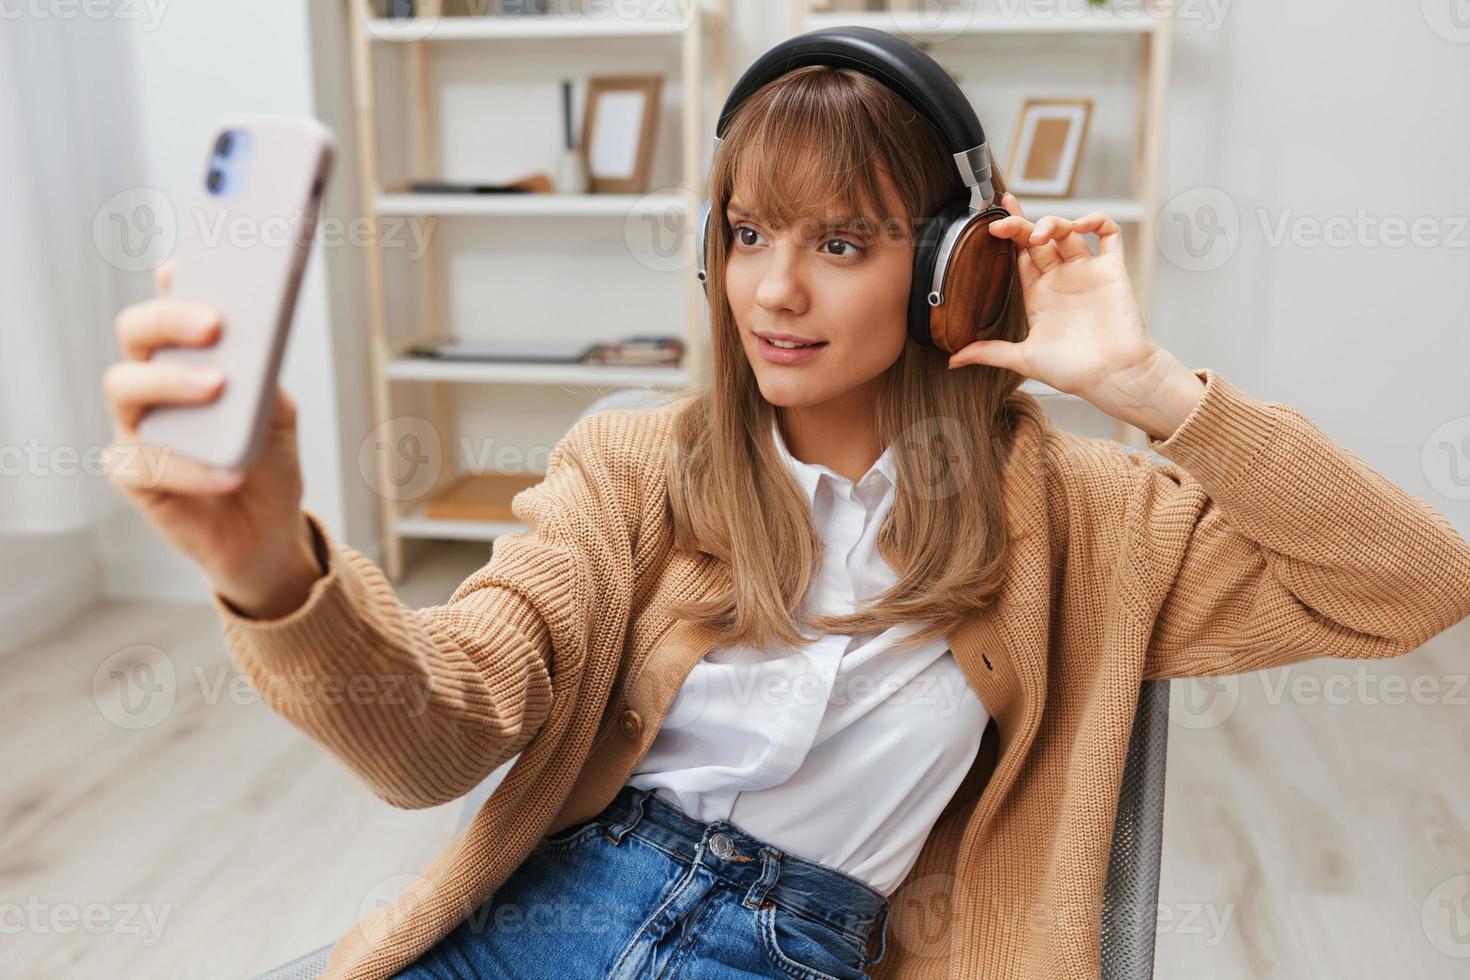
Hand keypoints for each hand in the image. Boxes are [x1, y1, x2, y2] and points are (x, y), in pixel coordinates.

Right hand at [102, 259, 321, 618]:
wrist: (266, 528)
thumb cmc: (266, 459)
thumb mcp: (279, 412)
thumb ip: (264, 377)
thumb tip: (256, 346)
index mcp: (184, 356)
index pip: (168, 304)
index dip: (174, 281)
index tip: (192, 263)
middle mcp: (150, 381)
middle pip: (135, 332)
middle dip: (169, 319)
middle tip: (214, 323)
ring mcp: (136, 426)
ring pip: (124, 386)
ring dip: (172, 381)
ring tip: (218, 385)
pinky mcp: (133, 475)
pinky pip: (147, 462)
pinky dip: (192, 467)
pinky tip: (231, 471)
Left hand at [947, 192, 1157, 400]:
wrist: (1113, 377)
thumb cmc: (1073, 371)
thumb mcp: (1023, 359)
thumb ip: (989, 353)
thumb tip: (951, 361)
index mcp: (1039, 295)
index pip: (1019, 255)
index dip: (1007, 236)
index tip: (992, 220)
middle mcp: (1061, 279)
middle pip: (1039, 239)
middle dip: (1021, 225)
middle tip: (1003, 221)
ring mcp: (1087, 272)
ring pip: (1068, 232)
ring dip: (1052, 224)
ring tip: (1038, 234)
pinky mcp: (1112, 270)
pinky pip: (1109, 235)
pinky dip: (1097, 221)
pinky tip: (1080, 225)